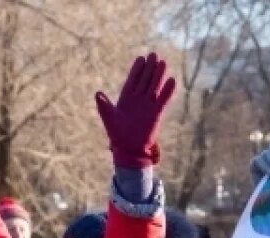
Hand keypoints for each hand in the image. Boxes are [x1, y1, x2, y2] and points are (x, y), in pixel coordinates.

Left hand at [95, 52, 176, 167]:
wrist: (129, 149)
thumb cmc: (117, 134)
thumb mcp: (109, 118)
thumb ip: (104, 106)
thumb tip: (97, 93)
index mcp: (126, 98)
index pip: (133, 80)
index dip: (137, 70)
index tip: (141, 58)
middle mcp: (138, 100)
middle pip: (145, 80)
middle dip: (149, 68)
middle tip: (154, 55)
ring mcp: (148, 106)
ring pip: (154, 87)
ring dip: (159, 76)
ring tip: (163, 63)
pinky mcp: (156, 113)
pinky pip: (163, 100)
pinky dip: (167, 91)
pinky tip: (172, 80)